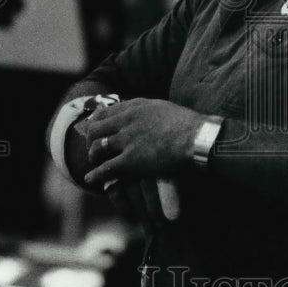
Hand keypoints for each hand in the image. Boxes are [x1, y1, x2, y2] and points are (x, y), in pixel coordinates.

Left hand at [83, 98, 203, 188]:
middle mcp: (127, 120)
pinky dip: (96, 175)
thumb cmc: (189, 125)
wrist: (197, 138)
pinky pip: (106, 168)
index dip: (96, 121)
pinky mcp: (131, 160)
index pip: (106, 111)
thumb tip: (147, 114)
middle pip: (96, 128)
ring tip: (93, 161)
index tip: (94, 127)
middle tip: (92, 146)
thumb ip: (149, 111)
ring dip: (93, 156)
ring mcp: (127, 140)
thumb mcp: (164, 108)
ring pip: (98, 147)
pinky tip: (90, 179)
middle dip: (91, 139)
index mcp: (136, 106)